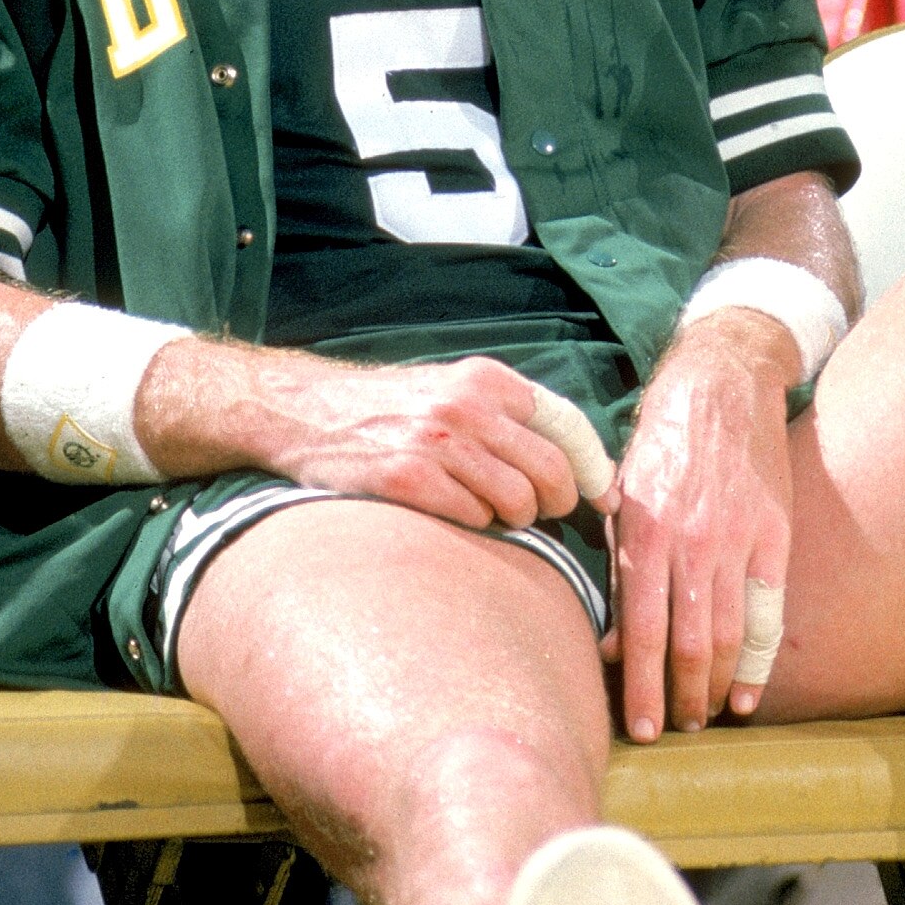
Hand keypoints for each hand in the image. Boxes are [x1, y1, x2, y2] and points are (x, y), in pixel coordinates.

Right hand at [241, 352, 594, 529]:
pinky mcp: (406, 478)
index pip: (570, 426)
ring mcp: (437, 441)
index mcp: (487, 378)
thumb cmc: (387, 408)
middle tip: (538, 514)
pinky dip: (471, 525)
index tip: (602, 498)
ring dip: (512, 520)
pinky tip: (449, 513)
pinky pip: (472, 519)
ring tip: (485, 511)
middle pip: (551, 473)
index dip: (593, 470)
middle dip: (555, 504)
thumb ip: (509, 418)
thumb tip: (580, 469)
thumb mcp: (452, 389)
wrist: (302, 410)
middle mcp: (467, 405)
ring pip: (517, 503)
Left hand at [608, 316, 796, 739]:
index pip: (641, 630)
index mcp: (646, 533)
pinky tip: (747, 692)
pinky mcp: (774, 536)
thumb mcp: (621, 497)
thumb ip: (617, 570)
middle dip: (679, 698)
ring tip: (705, 715)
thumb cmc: (661, 443)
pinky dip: (758, 660)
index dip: (640, 686)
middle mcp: (693, 541)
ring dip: (715, 686)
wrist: (720, 386)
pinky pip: (769, 612)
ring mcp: (739, 540)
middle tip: (673, 731)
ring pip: (729, 635)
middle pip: (687, 643)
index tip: (640, 727)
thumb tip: (611, 644)